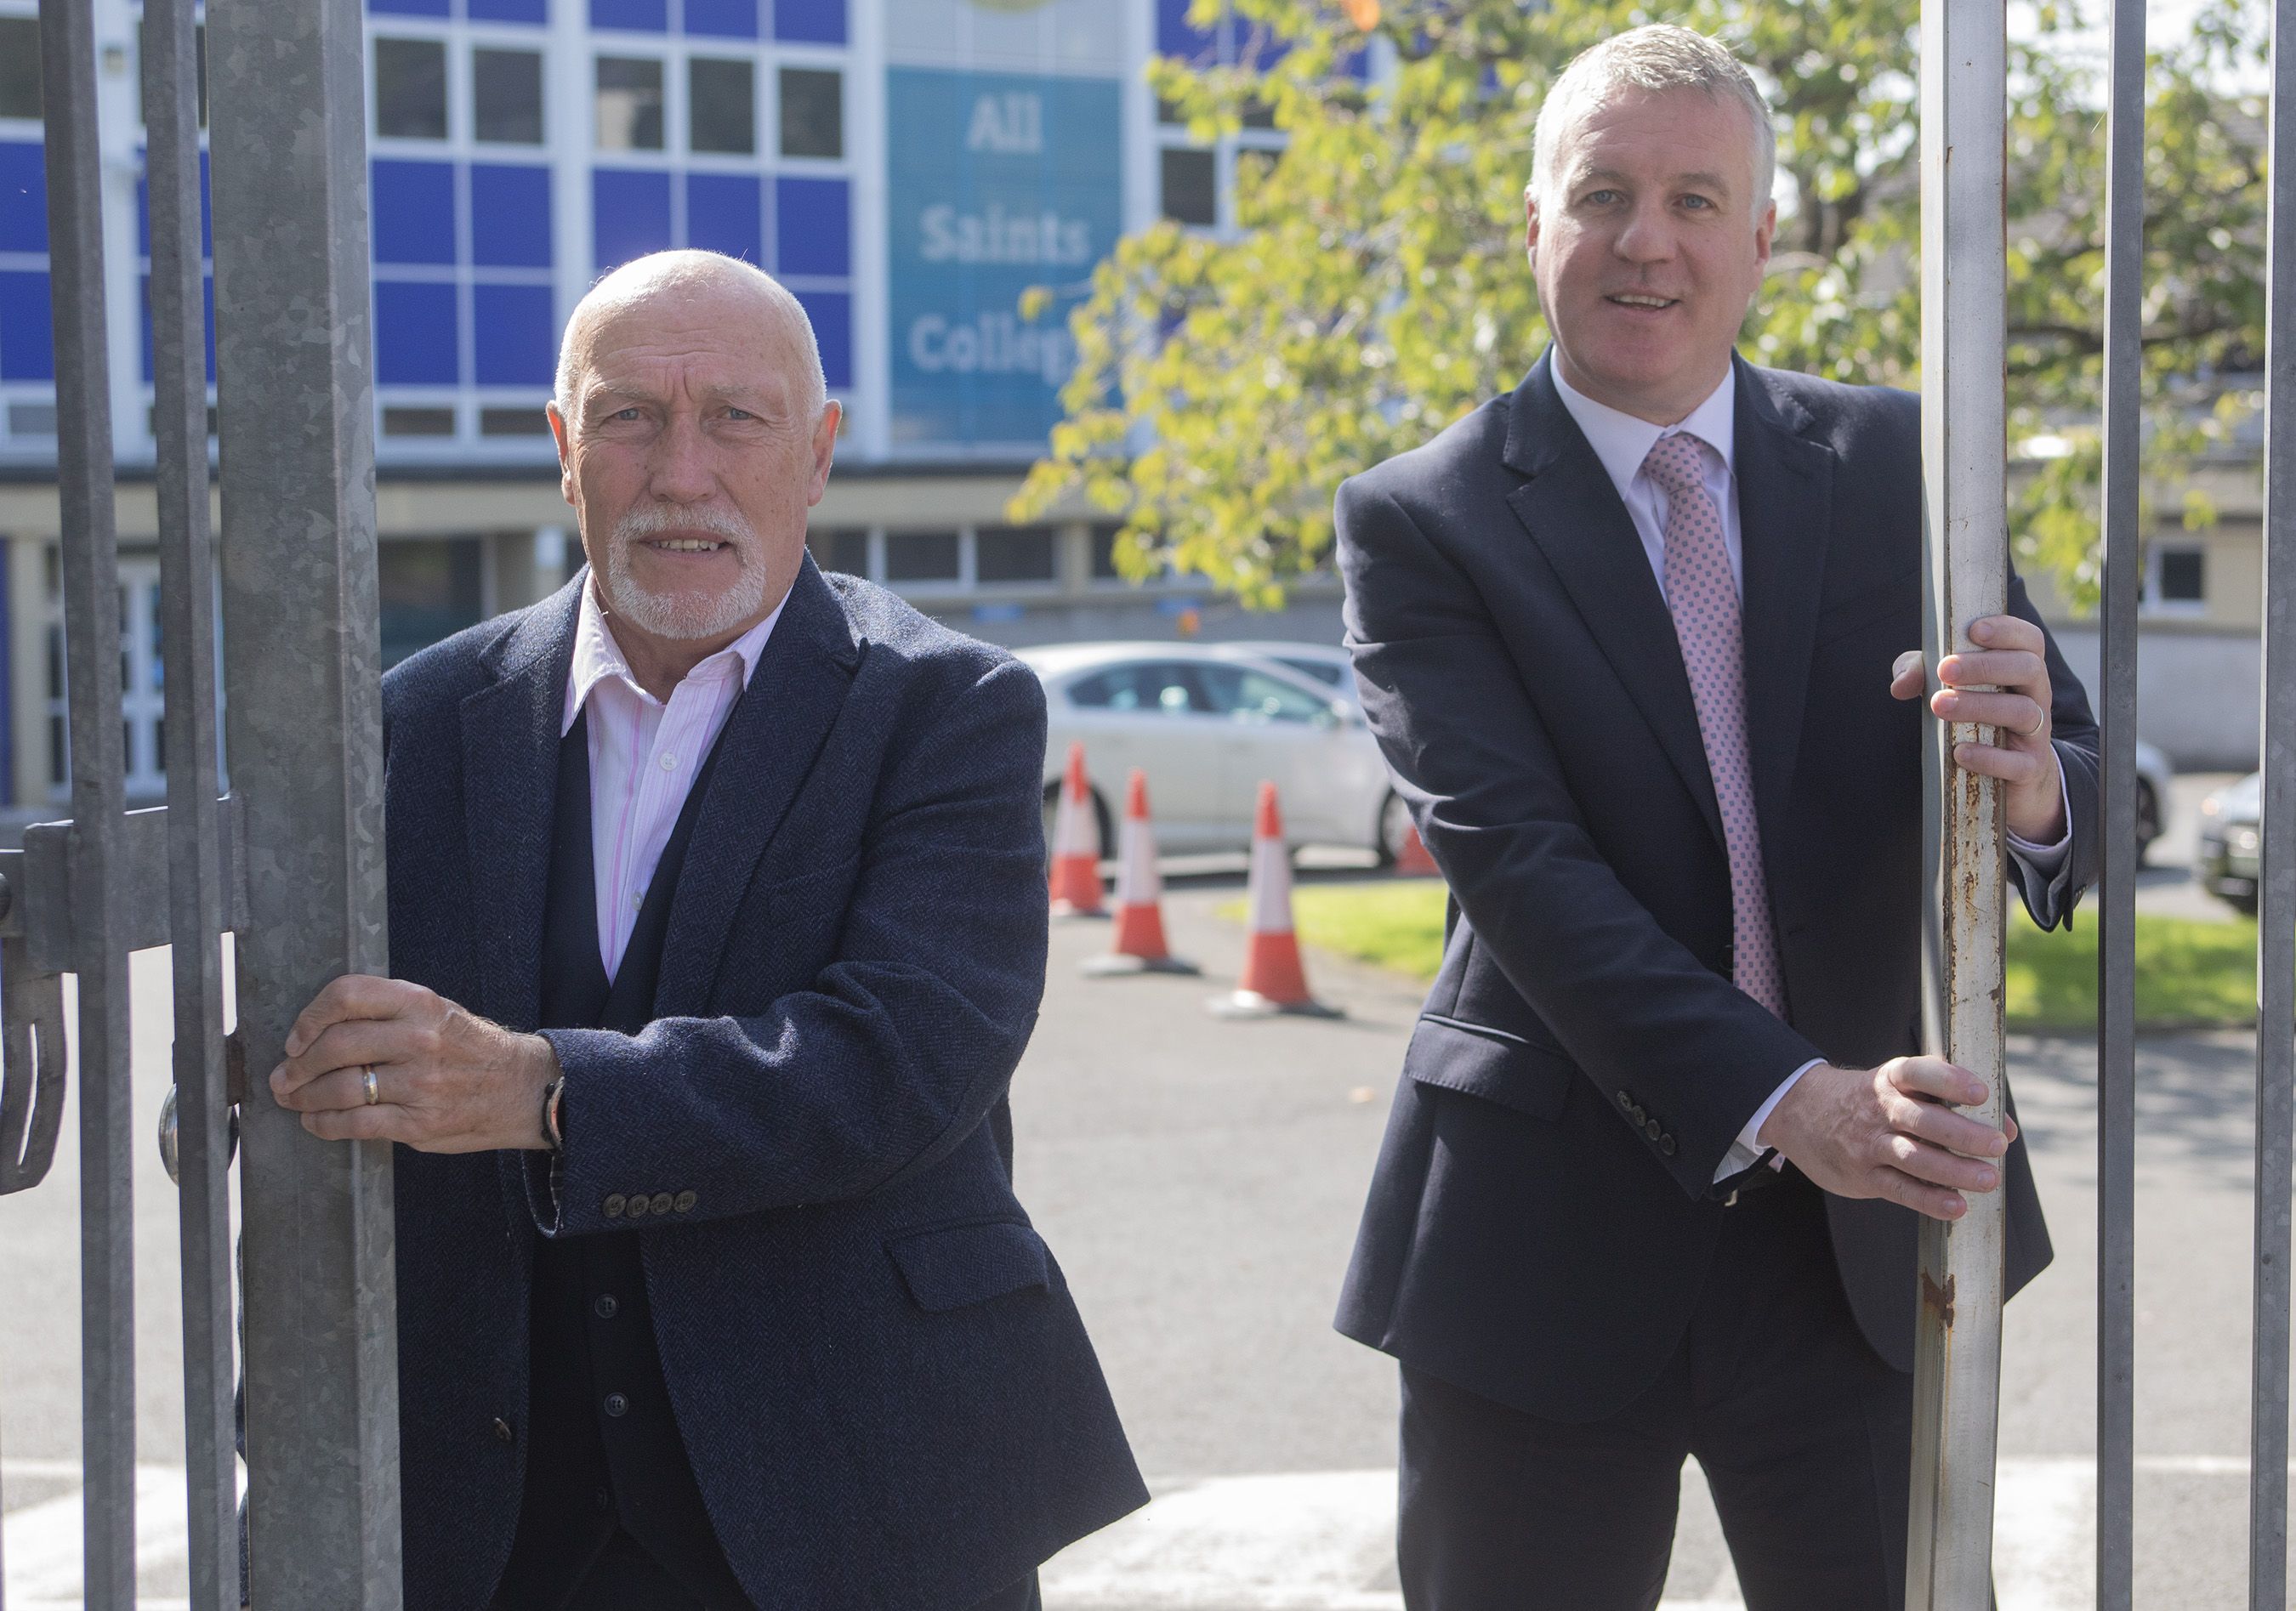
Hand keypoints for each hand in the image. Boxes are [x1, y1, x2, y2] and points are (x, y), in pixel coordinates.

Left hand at [267, 974, 559, 1152]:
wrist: (522, 1088)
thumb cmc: (470, 1048)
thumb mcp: (437, 1011)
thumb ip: (385, 1013)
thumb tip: (318, 1032)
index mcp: (420, 1003)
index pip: (346, 996)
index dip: (309, 1018)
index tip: (296, 1038)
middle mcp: (419, 1039)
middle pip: (335, 1046)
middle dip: (297, 1066)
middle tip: (283, 1077)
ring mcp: (419, 1083)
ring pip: (339, 1089)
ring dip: (305, 1098)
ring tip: (295, 1100)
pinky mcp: (419, 1122)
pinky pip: (355, 1124)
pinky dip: (325, 1125)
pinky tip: (316, 1121)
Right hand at [1757, 1057, 2018, 1220]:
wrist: (1801, 1113)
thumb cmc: (1872, 1101)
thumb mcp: (1897, 1085)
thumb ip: (1948, 1100)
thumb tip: (2006, 1128)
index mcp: (1890, 1079)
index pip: (1919, 1074)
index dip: (1950, 1081)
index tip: (1981, 1093)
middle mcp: (1879, 1109)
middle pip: (1922, 1121)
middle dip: (1963, 1134)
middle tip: (1998, 1145)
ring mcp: (1869, 1144)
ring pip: (1913, 1158)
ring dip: (1953, 1170)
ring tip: (1988, 1180)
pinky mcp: (1864, 1175)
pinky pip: (1899, 1189)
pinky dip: (1929, 1199)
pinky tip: (1955, 1206)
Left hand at [1891, 614, 2065, 842]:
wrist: (2011, 775)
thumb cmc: (1974, 718)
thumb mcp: (1947, 689)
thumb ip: (1921, 675)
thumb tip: (1901, 684)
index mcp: (2021, 670)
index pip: (2029, 640)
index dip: (2007, 630)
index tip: (1974, 630)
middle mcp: (2036, 696)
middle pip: (2027, 669)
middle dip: (1985, 666)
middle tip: (1945, 669)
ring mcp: (2037, 732)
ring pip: (2022, 711)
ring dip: (1979, 706)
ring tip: (1939, 706)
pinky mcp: (2029, 768)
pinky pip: (2017, 762)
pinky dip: (1988, 756)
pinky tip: (1960, 752)